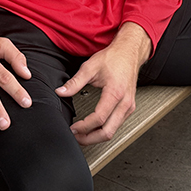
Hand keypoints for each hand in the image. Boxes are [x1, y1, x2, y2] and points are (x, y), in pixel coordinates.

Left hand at [56, 22, 150, 144]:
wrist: (129, 51)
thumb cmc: (114, 58)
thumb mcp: (90, 67)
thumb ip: (74, 82)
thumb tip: (61, 92)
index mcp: (115, 93)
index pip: (99, 118)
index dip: (84, 127)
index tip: (73, 128)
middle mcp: (125, 103)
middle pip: (107, 132)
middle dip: (89, 138)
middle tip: (76, 137)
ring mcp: (129, 107)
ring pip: (113, 131)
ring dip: (97, 136)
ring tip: (82, 135)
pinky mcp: (129, 107)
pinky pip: (117, 125)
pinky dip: (104, 130)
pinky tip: (94, 128)